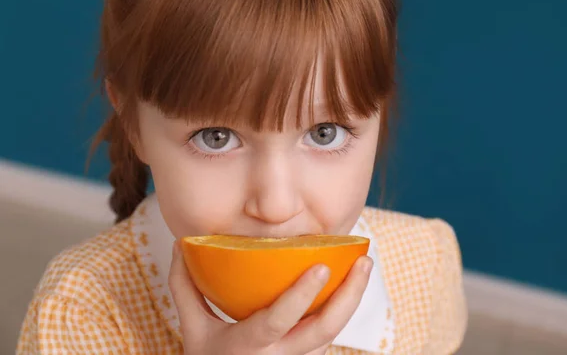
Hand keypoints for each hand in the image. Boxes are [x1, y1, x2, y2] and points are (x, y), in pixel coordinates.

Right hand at [168, 241, 372, 354]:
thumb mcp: (192, 330)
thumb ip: (185, 288)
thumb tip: (180, 244)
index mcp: (248, 347)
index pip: (278, 322)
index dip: (300, 296)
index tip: (321, 266)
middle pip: (323, 330)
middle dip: (348, 296)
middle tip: (364, 261)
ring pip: (333, 333)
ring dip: (352, 300)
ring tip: (364, 265)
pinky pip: (328, 333)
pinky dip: (341, 307)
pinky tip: (348, 282)